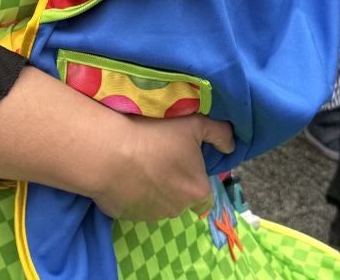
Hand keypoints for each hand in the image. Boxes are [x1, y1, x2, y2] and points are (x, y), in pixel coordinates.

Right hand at [91, 113, 233, 222]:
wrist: (108, 152)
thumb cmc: (154, 135)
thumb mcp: (192, 124)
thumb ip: (218, 133)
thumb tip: (230, 144)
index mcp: (197, 191)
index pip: (203, 191)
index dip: (193, 175)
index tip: (178, 158)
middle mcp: (178, 209)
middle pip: (180, 196)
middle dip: (171, 181)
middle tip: (156, 156)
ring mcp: (150, 215)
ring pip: (156, 202)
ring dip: (151, 187)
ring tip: (135, 161)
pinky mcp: (125, 216)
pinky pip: (132, 204)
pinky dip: (130, 192)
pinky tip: (121, 171)